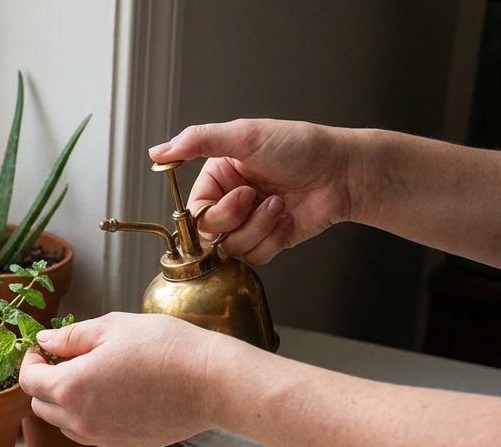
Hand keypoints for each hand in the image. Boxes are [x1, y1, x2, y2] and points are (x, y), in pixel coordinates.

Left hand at [19, 313, 253, 446]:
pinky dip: (92, 417)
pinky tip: (116, 395)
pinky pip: (93, 434)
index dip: (31, 362)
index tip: (44, 349)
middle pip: (42, 406)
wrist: (211, 382)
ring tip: (93, 377)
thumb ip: (71, 337)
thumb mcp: (112, 327)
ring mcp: (103, 438)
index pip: (29, 381)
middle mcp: (80, 421)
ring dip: (66, 403)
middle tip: (67, 360)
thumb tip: (45, 342)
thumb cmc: (164, 347)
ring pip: (65, 424)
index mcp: (70, 388)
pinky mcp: (124, 446)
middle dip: (46, 383)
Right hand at [150, 118, 357, 264]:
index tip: (239, 195)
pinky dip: (274, 239)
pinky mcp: (269, 241)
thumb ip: (197, 141)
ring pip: (232, 248)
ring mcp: (249, 223)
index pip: (194, 211)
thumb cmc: (301, 147)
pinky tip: (289, 217)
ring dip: (260, 227)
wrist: (343, 172)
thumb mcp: (244, 135)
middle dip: (237, 219)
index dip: (213, 211)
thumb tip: (157, 152)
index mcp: (218, 177)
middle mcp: (230, 201)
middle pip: (209, 234)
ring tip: (281, 204)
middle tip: (258, 197)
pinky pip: (255, 258)